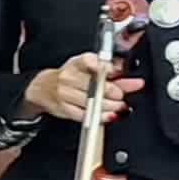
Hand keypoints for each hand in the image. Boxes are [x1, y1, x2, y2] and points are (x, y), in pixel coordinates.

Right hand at [24, 55, 139, 123]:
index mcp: (77, 63)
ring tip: (120, 107)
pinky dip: (100, 116)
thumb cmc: (70, 76)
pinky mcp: (64, 108)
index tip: (116, 72)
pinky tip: (109, 115)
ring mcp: (65, 93)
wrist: (44, 88)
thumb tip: (134, 82)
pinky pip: (85, 114)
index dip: (105, 68)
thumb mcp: (89, 68)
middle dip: (113, 91)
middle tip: (121, 94)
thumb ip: (114, 74)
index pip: (90, 62)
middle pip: (95, 85)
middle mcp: (69, 77)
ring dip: (110, 106)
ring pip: (92, 101)